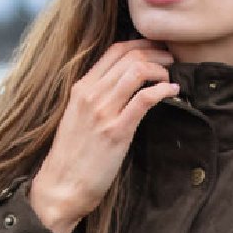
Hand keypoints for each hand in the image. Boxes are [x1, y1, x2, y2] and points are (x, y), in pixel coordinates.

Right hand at [29, 40, 178, 232]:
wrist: (60, 187)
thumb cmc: (72, 157)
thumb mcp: (78, 118)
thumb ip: (97, 100)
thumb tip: (123, 90)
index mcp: (81, 88)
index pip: (115, 50)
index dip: (141, 44)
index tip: (157, 49)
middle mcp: (91, 94)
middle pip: (129, 56)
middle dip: (156, 53)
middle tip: (171, 60)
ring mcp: (103, 111)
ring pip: (137, 71)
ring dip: (161, 69)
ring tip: (172, 76)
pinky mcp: (116, 131)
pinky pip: (144, 100)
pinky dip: (163, 90)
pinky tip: (173, 92)